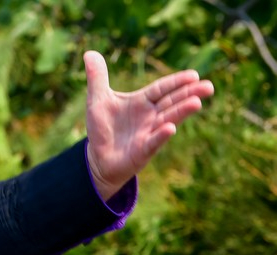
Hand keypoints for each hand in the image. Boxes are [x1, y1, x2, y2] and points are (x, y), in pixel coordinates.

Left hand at [84, 50, 213, 199]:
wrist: (99, 158)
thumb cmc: (103, 128)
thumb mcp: (97, 100)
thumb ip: (97, 78)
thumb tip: (90, 52)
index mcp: (142, 101)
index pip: (161, 88)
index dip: (176, 82)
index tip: (194, 75)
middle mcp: (150, 115)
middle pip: (172, 102)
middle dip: (189, 94)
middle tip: (208, 86)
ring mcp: (149, 132)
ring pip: (168, 119)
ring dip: (182, 111)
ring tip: (197, 103)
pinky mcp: (143, 150)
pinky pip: (153, 141)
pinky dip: (161, 135)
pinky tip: (170, 129)